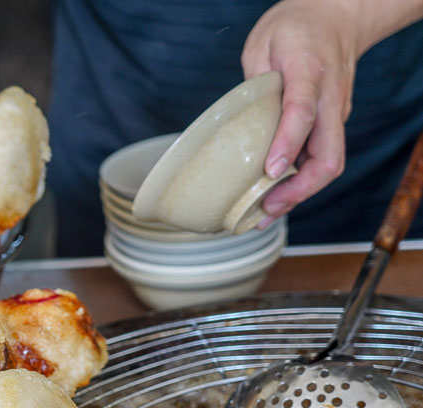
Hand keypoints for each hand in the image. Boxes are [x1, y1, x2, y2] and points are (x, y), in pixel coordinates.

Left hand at [241, 0, 363, 227]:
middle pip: (329, 155)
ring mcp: (337, 113)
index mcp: (309, 72)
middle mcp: (330, 99)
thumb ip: (253, 82)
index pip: (302, 113)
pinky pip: (323, 157)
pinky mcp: (334, 122)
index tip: (269, 171)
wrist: (340, 15)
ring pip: (330, 163)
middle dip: (299, 189)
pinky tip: (276, 196)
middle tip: (266, 207)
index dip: (287, 145)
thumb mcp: (263, 43)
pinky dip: (302, 181)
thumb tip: (241, 126)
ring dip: (300, 193)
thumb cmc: (296, 27)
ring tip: (265, 214)